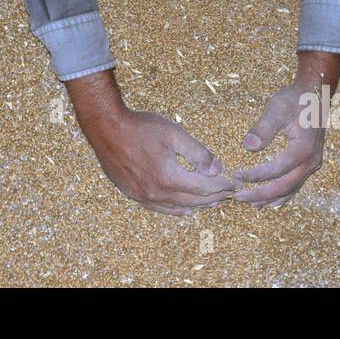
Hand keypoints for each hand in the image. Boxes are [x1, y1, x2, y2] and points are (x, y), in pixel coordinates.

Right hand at [67, 70, 238, 215]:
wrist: (106, 128)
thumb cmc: (139, 127)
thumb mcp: (173, 133)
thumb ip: (197, 152)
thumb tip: (216, 168)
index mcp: (168, 178)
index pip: (203, 187)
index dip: (221, 186)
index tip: (234, 183)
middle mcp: (156, 192)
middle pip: (193, 201)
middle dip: (213, 197)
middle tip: (229, 194)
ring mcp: (143, 196)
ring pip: (177, 208)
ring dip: (198, 206)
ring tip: (213, 203)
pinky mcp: (133, 194)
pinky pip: (159, 209)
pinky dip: (175, 212)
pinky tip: (184, 211)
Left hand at [233, 50, 339, 207]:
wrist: (316, 94)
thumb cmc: (295, 100)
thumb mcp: (277, 108)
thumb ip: (263, 128)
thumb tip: (248, 147)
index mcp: (302, 150)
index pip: (275, 170)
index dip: (254, 176)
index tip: (235, 176)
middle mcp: (310, 161)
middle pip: (284, 186)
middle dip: (260, 194)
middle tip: (239, 197)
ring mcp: (313, 164)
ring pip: (291, 189)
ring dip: (271, 198)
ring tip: (252, 204)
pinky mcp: (310, 162)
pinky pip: (297, 184)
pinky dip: (284, 194)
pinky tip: (273, 201)